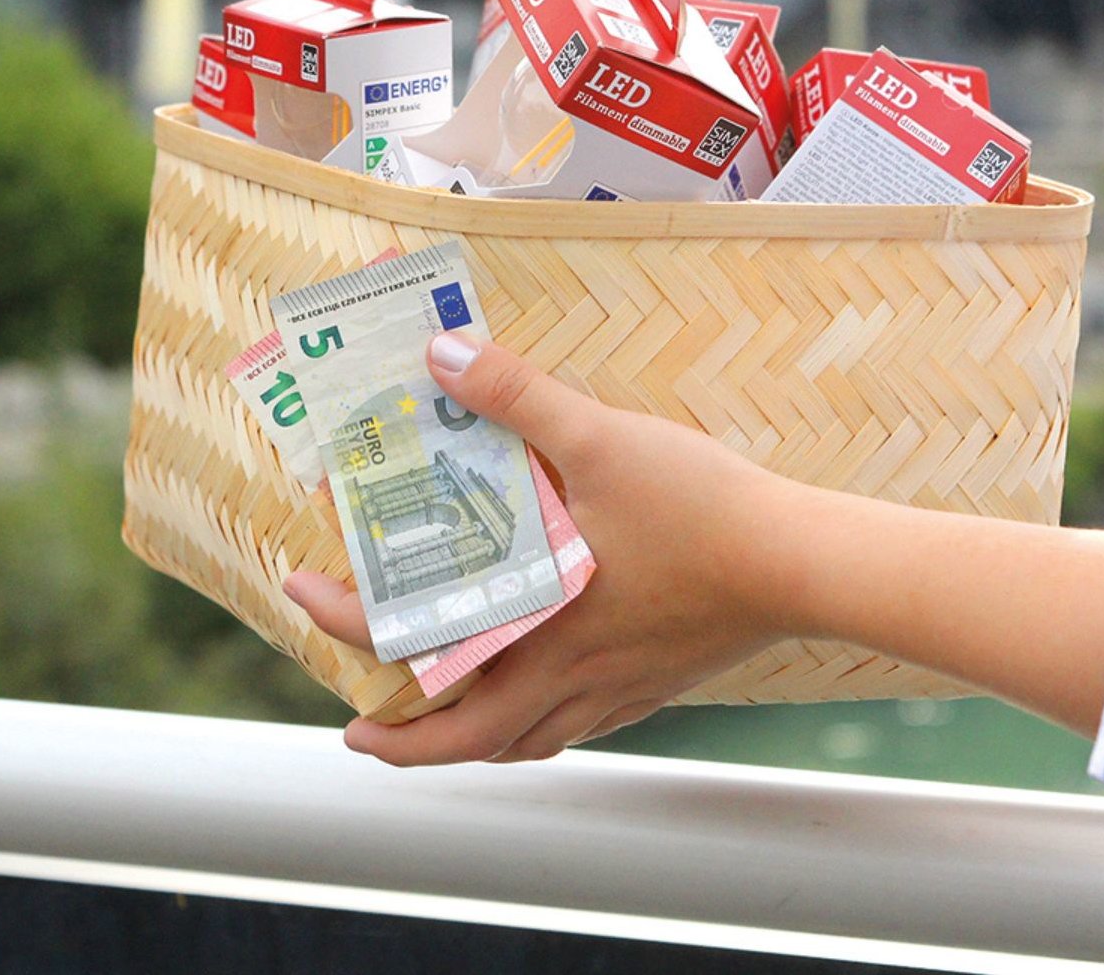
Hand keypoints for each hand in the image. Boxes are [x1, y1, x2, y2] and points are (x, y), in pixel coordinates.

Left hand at [283, 332, 811, 765]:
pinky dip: (542, 728)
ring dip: (471, 745)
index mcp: (532, 622)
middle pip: (465, 745)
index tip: (302, 597)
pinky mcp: (657, 687)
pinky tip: (549, 698)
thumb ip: (516, 394)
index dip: (345, 624)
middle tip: (362, 734)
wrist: (801, 566)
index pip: (413, 644)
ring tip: (446, 728)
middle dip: (403, 748)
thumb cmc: (702, 510)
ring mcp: (615, 690)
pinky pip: (581, 729)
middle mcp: (565, 675)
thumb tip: (441, 354)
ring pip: (526, 745)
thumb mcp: (599, 437)